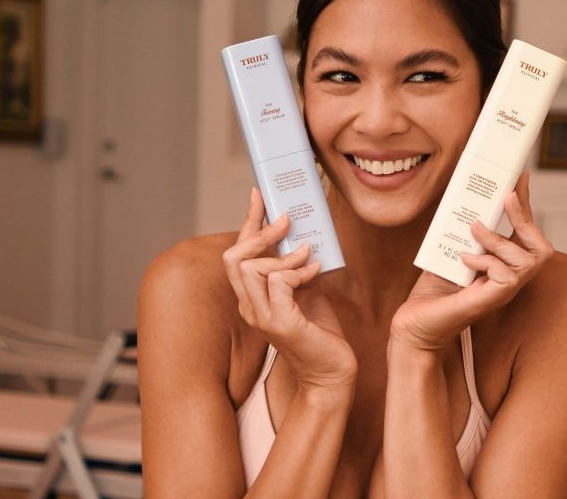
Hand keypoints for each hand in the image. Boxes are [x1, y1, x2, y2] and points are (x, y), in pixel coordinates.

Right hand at [223, 188, 356, 389]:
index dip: (247, 222)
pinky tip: (316, 271)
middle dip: (259, 232)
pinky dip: (299, 271)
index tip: (257, 194)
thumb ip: (296, 267)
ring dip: (284, 256)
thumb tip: (302, 237)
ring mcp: (263, 317)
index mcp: (252, 297)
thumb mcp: (306, 290)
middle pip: (234, 258)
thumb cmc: (319, 331)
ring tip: (308, 256)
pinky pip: (279, 282)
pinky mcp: (281, 323)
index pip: (238, 254)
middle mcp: (250, 307)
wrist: (332, 371)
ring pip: (252, 268)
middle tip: (287, 220)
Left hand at [391, 172, 553, 350]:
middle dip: (527, 219)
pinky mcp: (489, 301)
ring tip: (474, 230)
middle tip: (506, 198)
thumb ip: (462, 228)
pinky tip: (465, 258)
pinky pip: (507, 276)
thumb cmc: (433, 290)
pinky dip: (487, 261)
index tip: (518, 177)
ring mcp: (502, 292)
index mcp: (504, 265)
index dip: (525, 204)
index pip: (526, 233)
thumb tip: (466, 195)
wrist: (414, 323)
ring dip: (500, 239)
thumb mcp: (450, 248)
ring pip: (527, 261)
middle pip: (542, 249)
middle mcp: (509, 279)